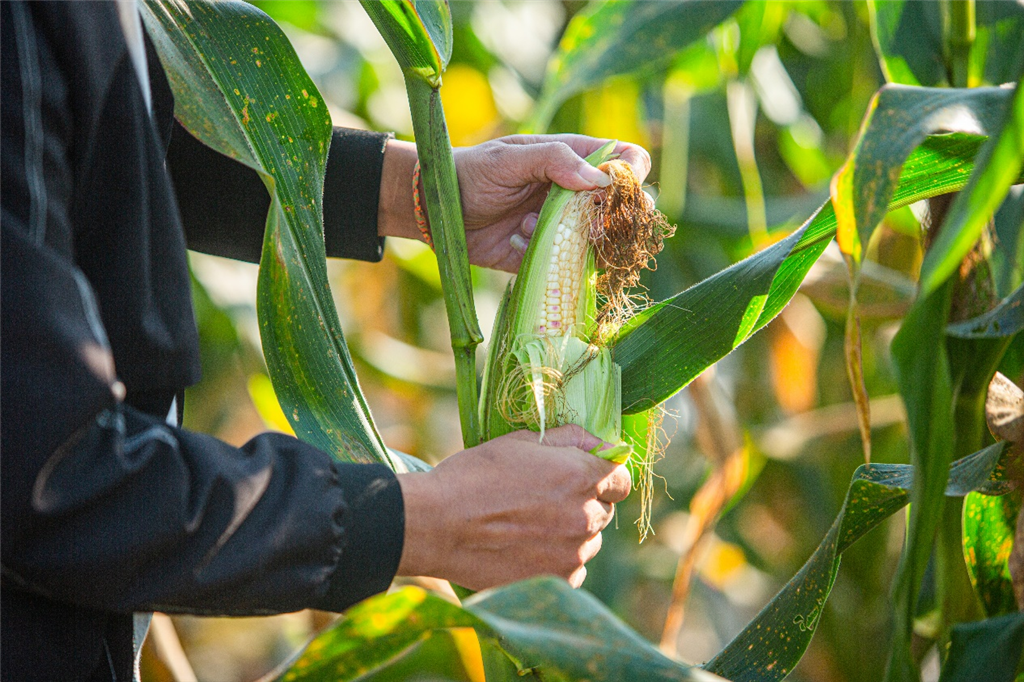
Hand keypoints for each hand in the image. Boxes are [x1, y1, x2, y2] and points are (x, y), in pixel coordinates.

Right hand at [396, 425, 631, 589]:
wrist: (437, 524)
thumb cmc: (474, 475)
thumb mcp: (520, 441)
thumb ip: (568, 439)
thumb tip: (598, 440)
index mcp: (581, 475)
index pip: (621, 477)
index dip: (604, 473)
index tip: (585, 475)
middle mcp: (585, 515)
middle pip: (606, 509)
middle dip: (586, 501)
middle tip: (547, 499)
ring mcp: (573, 552)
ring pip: (590, 540)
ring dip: (572, 533)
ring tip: (532, 526)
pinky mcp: (556, 580)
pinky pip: (573, 569)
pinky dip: (558, 561)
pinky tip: (527, 549)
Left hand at [454, 135, 652, 272]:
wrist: (438, 212)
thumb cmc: (472, 174)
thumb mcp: (509, 159)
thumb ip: (553, 160)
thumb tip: (601, 179)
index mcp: (573, 158)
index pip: (624, 158)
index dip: (632, 171)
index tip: (622, 186)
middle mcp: (576, 193)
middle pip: (620, 205)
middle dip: (613, 215)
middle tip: (589, 220)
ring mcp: (564, 226)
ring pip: (597, 240)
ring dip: (571, 237)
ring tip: (529, 224)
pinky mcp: (548, 256)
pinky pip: (566, 264)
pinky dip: (545, 255)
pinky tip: (515, 239)